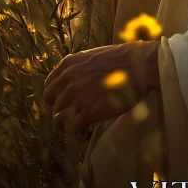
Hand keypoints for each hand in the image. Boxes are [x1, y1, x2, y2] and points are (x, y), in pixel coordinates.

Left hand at [42, 40, 159, 133]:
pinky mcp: (88, 112)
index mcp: (68, 64)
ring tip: (78, 123)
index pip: (48, 86)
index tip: (64, 100)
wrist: (139, 66)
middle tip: (72, 113)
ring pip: (58, 118)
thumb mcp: (93, 56)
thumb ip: (79, 69)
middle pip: (51, 103)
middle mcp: (68, 80)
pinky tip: (86, 127)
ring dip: (67, 122)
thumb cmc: (122, 60)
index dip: (56, 95)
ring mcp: (76, 96)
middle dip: (61, 109)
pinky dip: (77, 130)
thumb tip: (74, 81)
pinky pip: (72, 128)